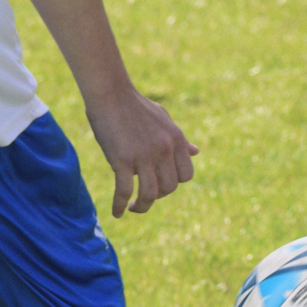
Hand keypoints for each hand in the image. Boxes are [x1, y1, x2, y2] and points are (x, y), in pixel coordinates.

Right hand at [87, 86, 196, 216]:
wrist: (111, 94)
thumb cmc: (136, 106)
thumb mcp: (164, 120)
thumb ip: (180, 139)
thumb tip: (196, 152)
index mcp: (176, 139)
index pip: (186, 175)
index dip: (174, 183)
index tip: (161, 184)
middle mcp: (164, 149)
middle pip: (169, 188)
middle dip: (158, 196)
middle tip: (144, 195)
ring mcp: (144, 155)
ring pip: (149, 195)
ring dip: (142, 207)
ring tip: (133, 208)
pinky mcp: (122, 159)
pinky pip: (124, 191)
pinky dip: (120, 206)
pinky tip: (116, 212)